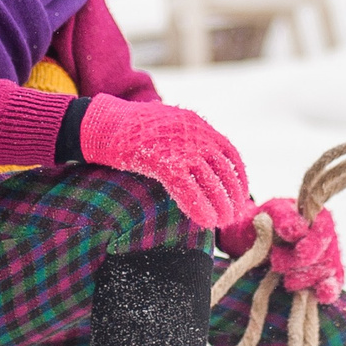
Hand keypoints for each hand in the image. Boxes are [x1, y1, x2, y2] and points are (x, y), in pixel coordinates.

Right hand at [77, 96, 249, 230]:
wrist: (105, 122)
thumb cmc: (132, 128)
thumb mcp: (167, 126)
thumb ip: (185, 141)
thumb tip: (198, 166)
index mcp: (197, 124)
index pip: (229, 152)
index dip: (238, 176)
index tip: (241, 195)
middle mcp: (194, 134)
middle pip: (223, 170)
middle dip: (231, 195)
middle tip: (233, 215)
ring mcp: (179, 147)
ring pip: (209, 181)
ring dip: (219, 204)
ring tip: (222, 222)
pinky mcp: (162, 161)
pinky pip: (187, 188)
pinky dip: (198, 206)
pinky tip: (205, 221)